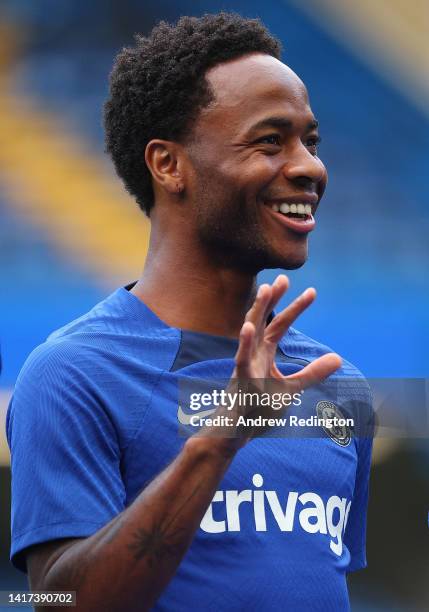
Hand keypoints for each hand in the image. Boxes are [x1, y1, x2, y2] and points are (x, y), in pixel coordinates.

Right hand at [196, 275, 341, 452]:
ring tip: (265, 290)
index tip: (312, 292)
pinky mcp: (239, 381)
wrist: (236, 433)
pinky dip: (244, 343)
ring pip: (249, 332)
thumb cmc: (258, 409)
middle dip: (272, 300)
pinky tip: (247, 328)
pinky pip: (241, 359)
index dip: (295, 308)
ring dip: (257, 311)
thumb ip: (311, 373)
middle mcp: (253, 354)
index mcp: (264, 354)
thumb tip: (338, 358)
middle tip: (283, 278)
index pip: (280, 325)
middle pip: (264, 320)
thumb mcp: (291, 389)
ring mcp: (244, 365)